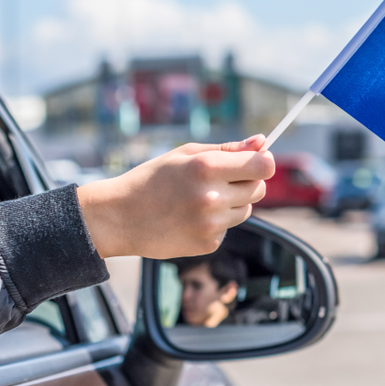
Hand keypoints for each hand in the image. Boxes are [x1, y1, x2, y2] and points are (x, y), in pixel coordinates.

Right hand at [77, 135, 273, 258]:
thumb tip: (263, 141)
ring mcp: (211, 224)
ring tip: (201, 199)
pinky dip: (217, 222)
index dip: (264, 163)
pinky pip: (228, 228)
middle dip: (247, 182)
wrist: (120, 217)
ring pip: (246, 210)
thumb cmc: (153, 179)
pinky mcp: (209, 244)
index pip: (263, 166)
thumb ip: (228, 149)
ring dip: (233, 203)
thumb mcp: (185, 154)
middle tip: (220, 180)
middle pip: (258, 189)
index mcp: (207, 168)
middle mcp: (212, 197)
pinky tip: (191, 218)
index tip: (257, 162)